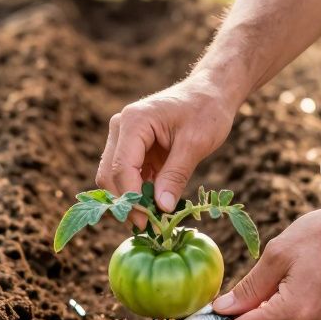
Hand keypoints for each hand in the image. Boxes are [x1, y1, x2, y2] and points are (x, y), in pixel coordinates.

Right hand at [97, 75, 237, 219]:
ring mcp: (124, 137)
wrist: (210, 92)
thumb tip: (161, 208)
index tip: (147, 222)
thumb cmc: (206, 111)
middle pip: (110, 175)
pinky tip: (155, 206)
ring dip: (131, 200)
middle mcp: (121, 127)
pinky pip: (128, 176)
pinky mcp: (132, 148)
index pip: (121, 167)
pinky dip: (139, 193)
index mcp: (134, 121)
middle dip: (127, 202)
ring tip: (153, 220)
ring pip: (114, 178)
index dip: (131, 198)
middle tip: (149, 227)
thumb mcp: (196, 143)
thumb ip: (176, 175)